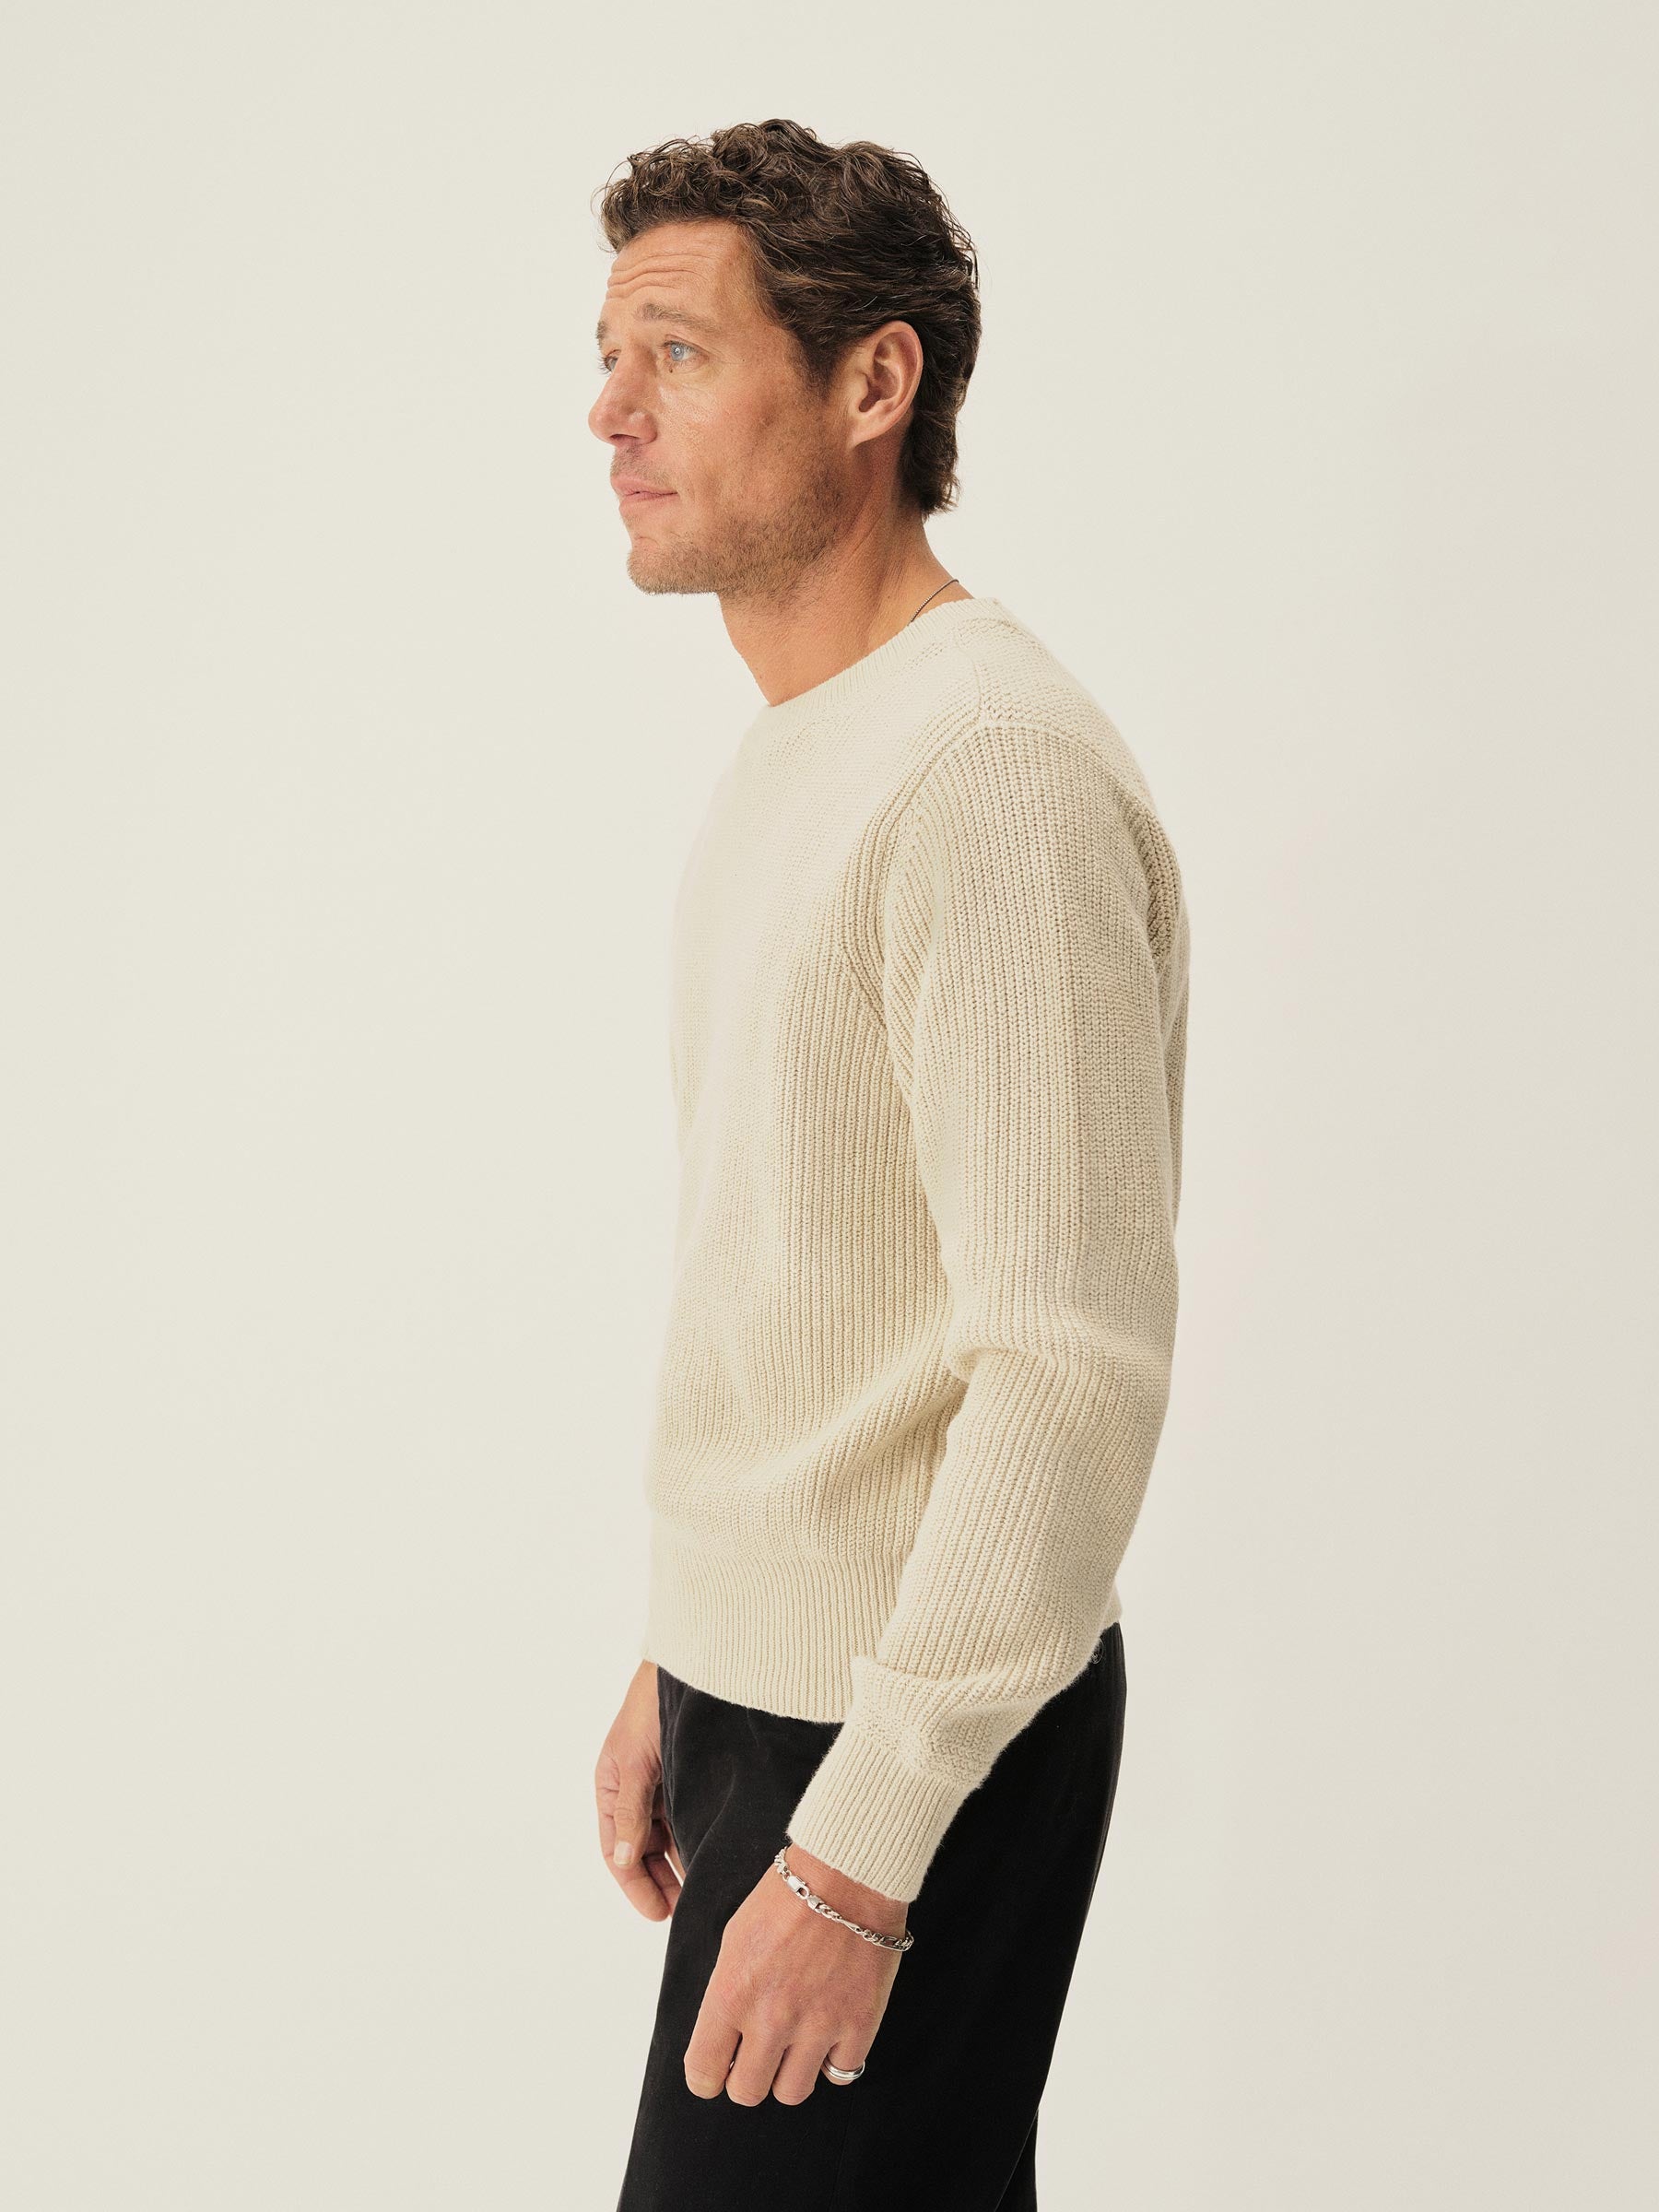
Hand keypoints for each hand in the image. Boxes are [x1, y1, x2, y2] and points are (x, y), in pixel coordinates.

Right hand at [596, 1661, 685, 1919]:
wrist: (693, 1667)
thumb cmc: (652, 1706)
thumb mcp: (635, 1760)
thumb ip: (629, 1810)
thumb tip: (623, 1859)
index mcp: (611, 1789)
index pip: (618, 1852)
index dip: (636, 1886)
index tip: (659, 1915)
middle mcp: (635, 1792)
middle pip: (644, 1852)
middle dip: (661, 1883)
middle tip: (687, 1914)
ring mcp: (663, 1785)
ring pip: (670, 1839)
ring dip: (682, 1865)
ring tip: (705, 1893)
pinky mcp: (688, 1777)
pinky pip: (690, 1818)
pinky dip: (697, 1840)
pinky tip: (714, 1858)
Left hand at [684, 1843, 908, 2103]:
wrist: (846, 1874)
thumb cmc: (784, 1898)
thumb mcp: (735, 1939)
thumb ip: (726, 1994)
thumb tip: (720, 2040)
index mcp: (732, 1994)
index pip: (702, 2073)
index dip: (706, 2076)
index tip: (717, 2068)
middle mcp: (771, 2019)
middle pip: (747, 2092)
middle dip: (748, 2076)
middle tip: (758, 2054)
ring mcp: (818, 2026)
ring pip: (792, 2093)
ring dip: (790, 2073)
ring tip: (795, 2045)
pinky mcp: (859, 2025)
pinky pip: (840, 2074)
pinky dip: (834, 2060)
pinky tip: (830, 2034)